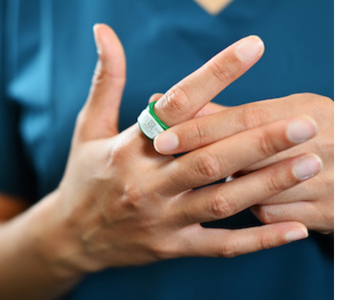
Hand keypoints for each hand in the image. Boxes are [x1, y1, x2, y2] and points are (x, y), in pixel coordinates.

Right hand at [30, 24, 316, 277]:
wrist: (69, 237)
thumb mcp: (88, 127)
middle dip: (257, 140)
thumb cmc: (84, 176)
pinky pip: (219, 246)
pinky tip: (294, 228)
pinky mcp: (171, 247)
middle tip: (303, 123)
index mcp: (127, 148)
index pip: (174, 106)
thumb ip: (107, 80)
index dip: (214, 75)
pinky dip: (258, 239)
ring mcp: (160, 219)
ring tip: (309, 162)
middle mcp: (145, 184)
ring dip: (267, 183)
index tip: (253, 49)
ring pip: (220, 200)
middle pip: (207, 159)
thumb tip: (104, 30)